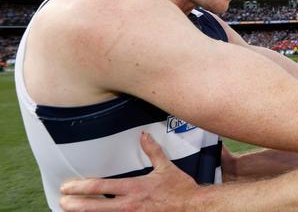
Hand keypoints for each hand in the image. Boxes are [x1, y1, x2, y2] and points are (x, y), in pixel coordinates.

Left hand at [59, 133, 198, 211]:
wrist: (193, 207)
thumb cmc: (180, 188)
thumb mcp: (166, 167)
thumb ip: (153, 151)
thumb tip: (144, 136)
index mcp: (134, 188)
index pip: (101, 187)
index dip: (81, 187)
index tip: (67, 186)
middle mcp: (129, 204)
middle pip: (94, 206)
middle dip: (75, 204)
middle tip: (61, 200)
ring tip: (70, 210)